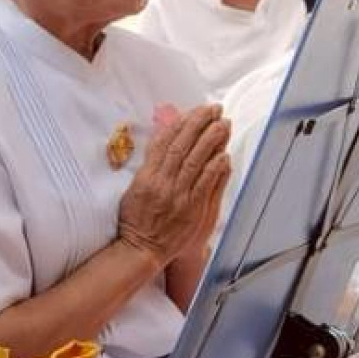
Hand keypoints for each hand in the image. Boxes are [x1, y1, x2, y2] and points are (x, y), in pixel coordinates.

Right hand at [115, 105, 230, 263]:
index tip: (193, 111)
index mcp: (146, 176)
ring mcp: (177, 195)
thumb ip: (149, 167)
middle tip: (213, 109)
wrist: (141, 248)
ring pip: (195, 160)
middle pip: (182, 146)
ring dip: (211, 140)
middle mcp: (161, 182)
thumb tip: (162, 144)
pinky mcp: (191, 208)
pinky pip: (205, 183)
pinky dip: (215, 168)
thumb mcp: (134, 190)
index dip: (180, 123)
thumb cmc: (136, 220)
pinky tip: (224, 154)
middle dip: (199, 124)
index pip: (164, 142)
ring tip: (223, 124)